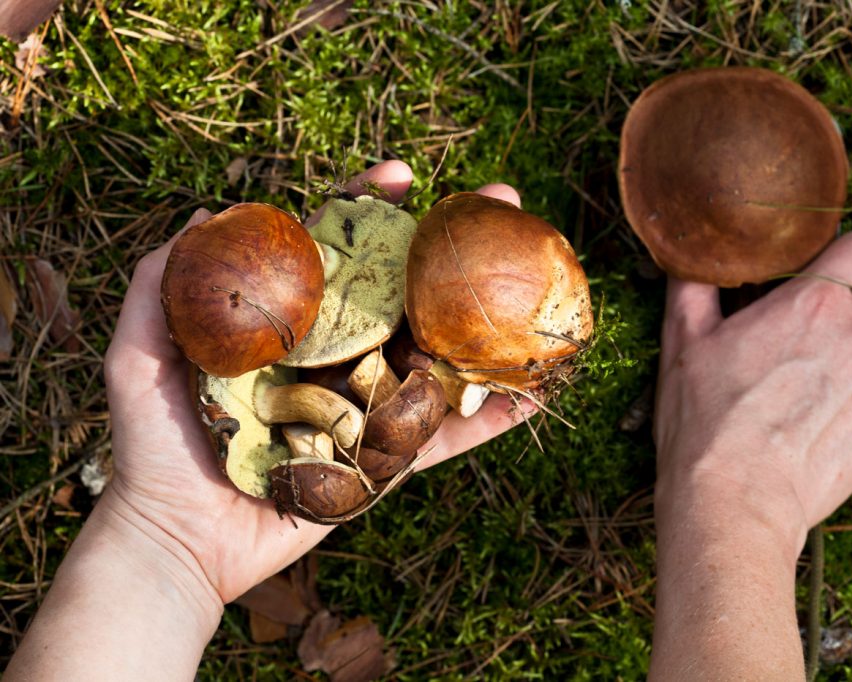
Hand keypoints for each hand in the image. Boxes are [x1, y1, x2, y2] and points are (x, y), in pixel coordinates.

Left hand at [103, 162, 532, 607]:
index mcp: (293, 326)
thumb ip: (158, 287)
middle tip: (503, 205)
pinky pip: (448, 438)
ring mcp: (370, 404)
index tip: (402, 177)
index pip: (338, 252)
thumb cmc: (154, 450)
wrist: (177, 540)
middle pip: (406, 289)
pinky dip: (494, 420)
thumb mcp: (138, 357)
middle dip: (455, 245)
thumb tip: (210, 217)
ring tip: (540, 282)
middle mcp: (340, 356)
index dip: (370, 209)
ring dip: (492, 319)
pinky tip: (537, 394)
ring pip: (440, 354)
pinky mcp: (388, 460)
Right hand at [655, 231, 851, 550]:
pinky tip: (802, 433)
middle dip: (837, 316)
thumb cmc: (704, 420)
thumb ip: (694, 284)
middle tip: (790, 343)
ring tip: (789, 401)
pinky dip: (845, 412)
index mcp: (814, 302)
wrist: (734, 503)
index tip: (824, 273)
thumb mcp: (682, 341)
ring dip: (839, 367)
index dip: (848, 257)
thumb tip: (689, 255)